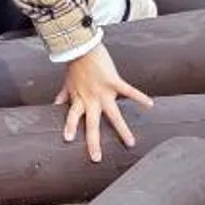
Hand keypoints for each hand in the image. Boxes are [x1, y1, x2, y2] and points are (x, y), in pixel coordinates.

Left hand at [55, 45, 152, 162]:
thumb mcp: (67, 84)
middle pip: (93, 124)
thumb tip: (55, 106)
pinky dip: (139, 97)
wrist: (82, 46)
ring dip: (122, 130)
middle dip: (94, 142)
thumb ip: (62, 96)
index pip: (73, 117)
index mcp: (79, 100)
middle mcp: (91, 99)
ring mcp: (103, 92)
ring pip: (114, 115)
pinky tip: (150, 105)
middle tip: (96, 158)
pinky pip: (129, 91)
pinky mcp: (114, 81)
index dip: (70, 127)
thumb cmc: (75, 66)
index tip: (68, 140)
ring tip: (131, 143)